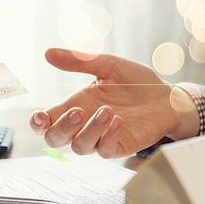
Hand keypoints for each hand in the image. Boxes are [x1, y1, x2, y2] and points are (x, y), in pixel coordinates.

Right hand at [29, 48, 198, 157]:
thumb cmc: (135, 82)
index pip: (46, 122)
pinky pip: (104, 151)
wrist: (166, 97)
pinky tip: (118, 121)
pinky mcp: (118, 146)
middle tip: (78, 112)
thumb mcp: (107, 65)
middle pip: (55, 140)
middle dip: (61, 128)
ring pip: (79, 147)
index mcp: (75, 105)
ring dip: (89, 130)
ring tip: (108, 111)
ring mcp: (100, 137)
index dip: (37, 124)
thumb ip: (78, 60)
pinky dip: (107, 137)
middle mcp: (83, 125)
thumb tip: (49, 53)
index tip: (40, 117)